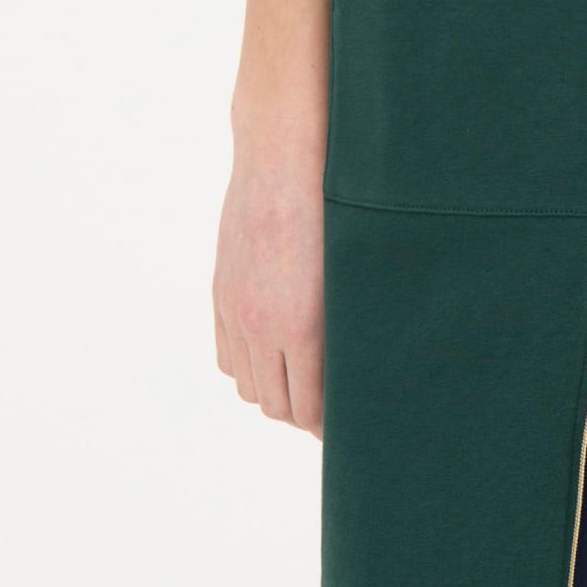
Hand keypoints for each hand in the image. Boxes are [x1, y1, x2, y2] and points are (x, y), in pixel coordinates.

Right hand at [213, 140, 324, 437]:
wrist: (283, 157)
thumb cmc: (336, 206)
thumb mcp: (353, 268)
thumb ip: (349, 322)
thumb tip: (364, 365)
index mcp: (303, 326)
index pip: (310, 408)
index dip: (329, 427)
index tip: (351, 429)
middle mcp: (263, 326)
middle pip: (278, 405)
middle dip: (304, 416)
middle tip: (332, 414)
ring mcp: (237, 311)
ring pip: (250, 388)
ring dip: (275, 395)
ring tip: (304, 388)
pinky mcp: (222, 295)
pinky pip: (229, 358)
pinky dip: (250, 369)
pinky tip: (273, 360)